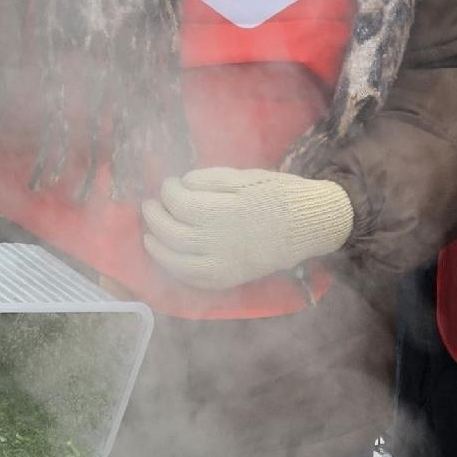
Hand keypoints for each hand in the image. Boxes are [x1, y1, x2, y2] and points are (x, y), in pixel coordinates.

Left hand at [141, 168, 352, 290]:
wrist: (307, 224)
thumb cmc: (277, 194)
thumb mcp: (244, 176)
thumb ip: (208, 180)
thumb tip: (181, 185)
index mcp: (224, 212)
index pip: (180, 204)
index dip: (168, 192)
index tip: (168, 184)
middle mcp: (220, 243)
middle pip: (173, 234)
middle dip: (156, 218)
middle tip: (150, 205)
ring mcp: (224, 266)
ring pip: (178, 262)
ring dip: (157, 248)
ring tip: (149, 234)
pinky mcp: (229, 279)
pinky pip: (195, 280)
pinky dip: (176, 270)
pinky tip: (167, 257)